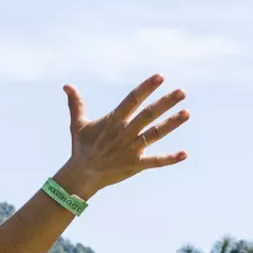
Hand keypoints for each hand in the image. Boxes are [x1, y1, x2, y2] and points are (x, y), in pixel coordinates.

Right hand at [55, 74, 189, 199]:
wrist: (81, 176)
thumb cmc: (81, 148)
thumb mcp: (77, 124)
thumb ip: (76, 103)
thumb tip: (66, 85)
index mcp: (113, 121)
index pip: (132, 100)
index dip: (146, 88)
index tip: (160, 77)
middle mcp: (124, 133)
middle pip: (147, 115)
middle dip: (165, 103)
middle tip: (182, 92)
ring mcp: (130, 149)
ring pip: (154, 134)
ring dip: (171, 124)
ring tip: (187, 113)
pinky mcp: (135, 165)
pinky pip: (155, 161)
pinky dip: (169, 159)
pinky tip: (184, 154)